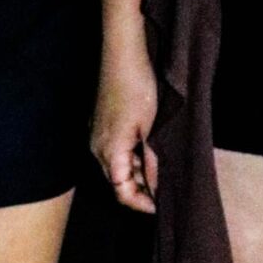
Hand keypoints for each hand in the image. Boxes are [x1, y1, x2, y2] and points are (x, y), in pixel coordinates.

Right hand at [91, 49, 159, 214]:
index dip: (142, 203)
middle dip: (141, 190)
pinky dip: (132, 158)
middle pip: (117, 182)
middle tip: (166, 189)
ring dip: (138, 173)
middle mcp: (97, 148)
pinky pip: (114, 152)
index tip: (161, 205)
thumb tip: (157, 188)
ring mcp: (97, 136)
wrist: (123, 56)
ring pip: (117, 167)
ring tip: (161, 170)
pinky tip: (149, 151)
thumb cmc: (137, 88)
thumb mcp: (151, 129)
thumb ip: (152, 162)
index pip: (121, 192)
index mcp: (109, 152)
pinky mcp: (101, 126)